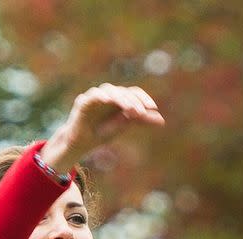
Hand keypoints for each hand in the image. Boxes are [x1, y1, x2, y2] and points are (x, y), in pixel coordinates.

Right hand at [41, 83, 164, 169]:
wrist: (80, 144)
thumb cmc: (101, 133)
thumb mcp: (123, 127)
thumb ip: (140, 121)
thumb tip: (162, 120)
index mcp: (119, 100)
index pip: (133, 93)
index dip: (144, 98)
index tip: (153, 108)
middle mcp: (108, 95)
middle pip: (123, 92)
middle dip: (133, 101)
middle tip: (140, 113)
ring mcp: (96, 97)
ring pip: (110, 90)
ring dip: (120, 98)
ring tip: (129, 109)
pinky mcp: (83, 101)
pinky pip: (93, 95)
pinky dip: (100, 96)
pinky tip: (107, 100)